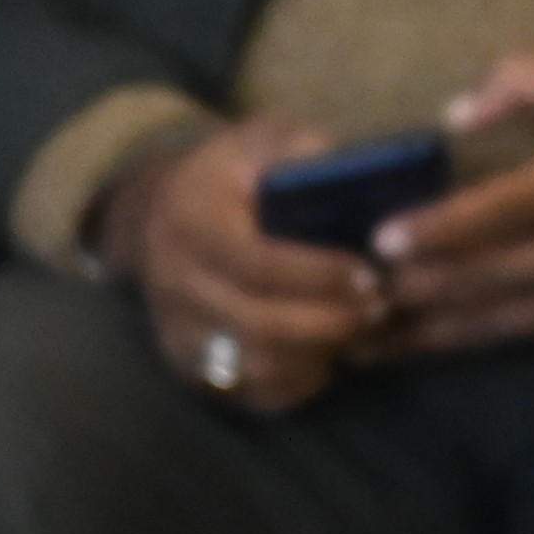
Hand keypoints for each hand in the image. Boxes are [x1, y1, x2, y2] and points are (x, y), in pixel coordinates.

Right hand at [96, 116, 388, 413]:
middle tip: (378, 306)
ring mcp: (177, 332)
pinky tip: (329, 353)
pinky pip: (251, 392)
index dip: (317, 275)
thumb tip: (350, 174)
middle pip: (257, 324)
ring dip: (318, 354)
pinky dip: (298, 382)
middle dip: (328, 320)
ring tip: (360, 328)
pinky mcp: (190, 368)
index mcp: (190, 221)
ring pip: (256, 366)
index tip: (369, 273)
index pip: (254, 262)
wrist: (154, 217)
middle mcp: (174, 283)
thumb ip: (300, 149)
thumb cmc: (225, 175)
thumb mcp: (257, 141)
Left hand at [367, 50, 533, 356]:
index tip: (382, 240)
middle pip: (482, 281)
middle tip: (342, 297)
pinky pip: (520, 336)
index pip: (499, 212)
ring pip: (494, 323)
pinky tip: (419, 343)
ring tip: (358, 340)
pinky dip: (467, 339)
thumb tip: (452, 118)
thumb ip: (520, 76)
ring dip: (425, 333)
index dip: (438, 229)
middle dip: (410, 292)